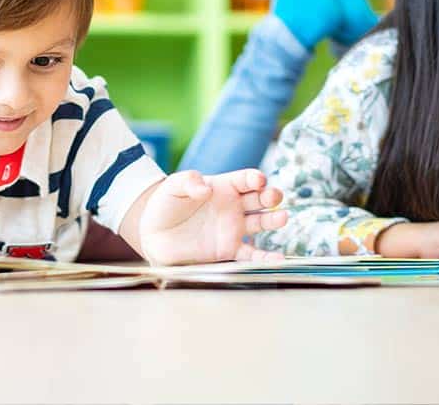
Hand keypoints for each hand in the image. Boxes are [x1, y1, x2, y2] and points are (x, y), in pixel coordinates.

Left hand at [139, 169, 288, 265]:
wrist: (155, 235)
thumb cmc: (166, 205)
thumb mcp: (173, 186)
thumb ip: (188, 181)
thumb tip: (206, 188)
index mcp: (223, 186)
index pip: (245, 179)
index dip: (254, 178)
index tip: (258, 180)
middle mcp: (233, 206)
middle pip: (259, 198)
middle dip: (270, 196)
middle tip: (274, 197)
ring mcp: (233, 228)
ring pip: (261, 222)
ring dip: (274, 220)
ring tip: (283, 217)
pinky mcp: (229, 249)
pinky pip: (251, 254)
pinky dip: (265, 258)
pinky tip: (278, 259)